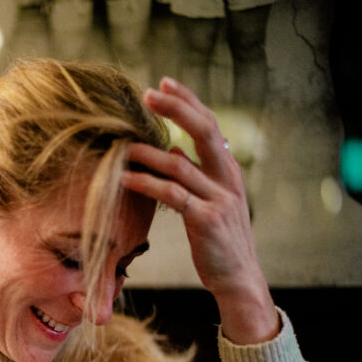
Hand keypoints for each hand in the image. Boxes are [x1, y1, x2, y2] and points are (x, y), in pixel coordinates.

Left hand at [121, 77, 278, 344]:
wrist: (239, 278)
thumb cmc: (219, 241)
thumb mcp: (210, 203)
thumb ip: (195, 177)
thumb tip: (174, 153)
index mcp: (228, 170)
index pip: (209, 125)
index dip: (187, 102)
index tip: (164, 83)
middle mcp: (228, 178)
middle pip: (205, 131)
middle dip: (176, 108)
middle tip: (148, 93)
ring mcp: (219, 198)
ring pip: (181, 164)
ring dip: (148, 152)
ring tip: (122, 145)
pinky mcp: (206, 220)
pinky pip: (172, 195)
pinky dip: (146, 183)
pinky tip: (125, 178)